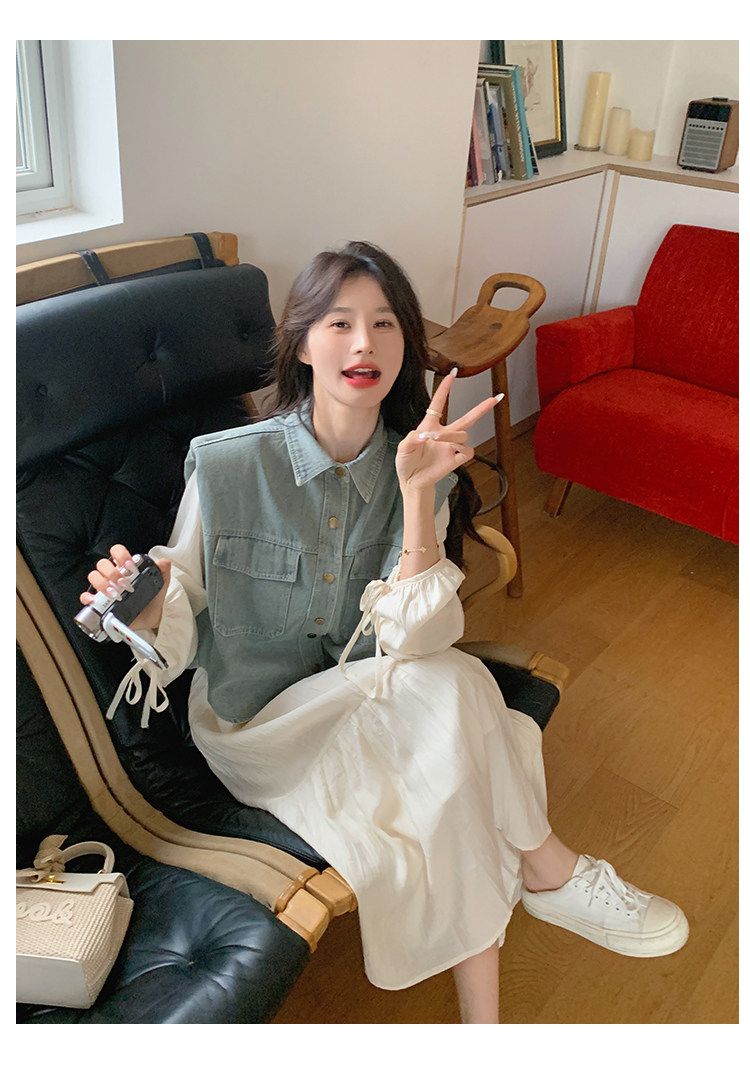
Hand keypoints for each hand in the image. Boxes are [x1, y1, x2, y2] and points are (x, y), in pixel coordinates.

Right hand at [79, 544, 170, 630]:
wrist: (150, 618)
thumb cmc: (152, 598)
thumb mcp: (160, 583)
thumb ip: (163, 571)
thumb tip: (164, 562)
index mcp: (125, 567)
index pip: (117, 552)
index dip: (121, 555)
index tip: (130, 566)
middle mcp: (112, 575)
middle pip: (103, 564)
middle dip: (113, 573)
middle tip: (125, 584)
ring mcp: (104, 588)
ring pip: (94, 577)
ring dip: (102, 584)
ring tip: (115, 594)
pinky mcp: (99, 603)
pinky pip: (86, 596)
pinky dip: (88, 597)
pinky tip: (95, 601)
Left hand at [395, 369, 501, 489]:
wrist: (412, 482)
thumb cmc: (406, 463)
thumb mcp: (403, 448)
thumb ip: (411, 439)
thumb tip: (423, 435)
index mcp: (430, 426)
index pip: (439, 404)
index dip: (445, 389)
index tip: (452, 374)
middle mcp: (444, 434)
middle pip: (467, 418)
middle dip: (482, 408)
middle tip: (496, 398)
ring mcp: (451, 447)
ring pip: (463, 434)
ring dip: (451, 435)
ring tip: (435, 439)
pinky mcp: (455, 460)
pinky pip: (467, 451)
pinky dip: (462, 449)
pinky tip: (453, 452)